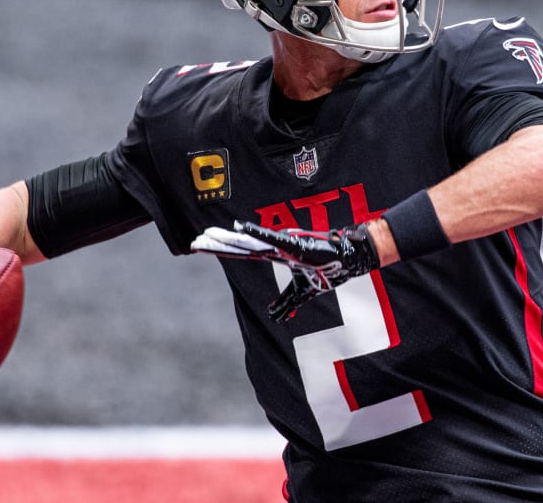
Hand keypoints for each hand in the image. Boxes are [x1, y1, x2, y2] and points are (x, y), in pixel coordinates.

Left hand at [191, 221, 379, 321]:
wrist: (348, 260)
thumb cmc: (325, 271)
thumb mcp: (300, 293)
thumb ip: (285, 303)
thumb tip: (273, 317)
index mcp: (273, 256)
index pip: (241, 252)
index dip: (221, 250)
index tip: (201, 246)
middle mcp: (273, 249)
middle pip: (239, 246)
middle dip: (217, 244)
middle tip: (194, 242)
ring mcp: (282, 245)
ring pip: (249, 241)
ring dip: (229, 238)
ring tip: (207, 235)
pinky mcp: (294, 244)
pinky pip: (271, 238)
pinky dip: (255, 232)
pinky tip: (239, 226)